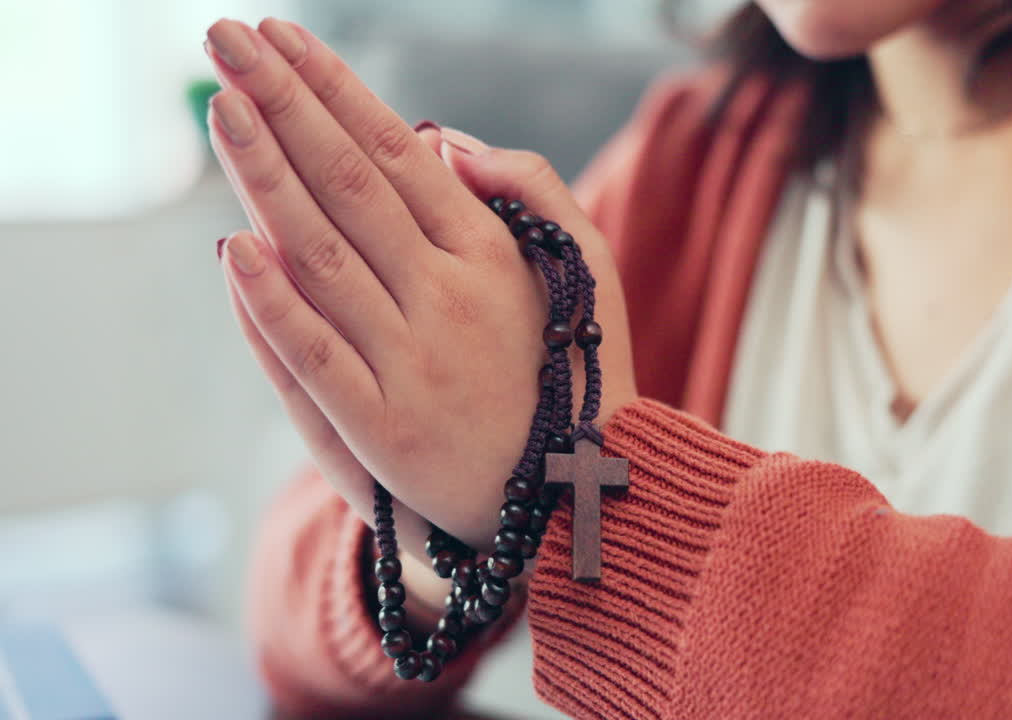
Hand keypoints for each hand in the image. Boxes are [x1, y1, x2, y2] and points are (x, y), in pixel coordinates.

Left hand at [204, 18, 636, 550]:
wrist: (575, 497)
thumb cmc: (571, 370)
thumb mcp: (585, 266)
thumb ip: (530, 190)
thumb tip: (443, 140)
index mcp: (491, 253)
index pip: (394, 153)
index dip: (332, 90)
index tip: (281, 38)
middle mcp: (449, 298)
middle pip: (347, 185)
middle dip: (281, 105)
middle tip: (226, 38)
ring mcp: (414, 364)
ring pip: (322, 256)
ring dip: (262, 177)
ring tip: (219, 108)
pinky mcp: (384, 430)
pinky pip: (317, 357)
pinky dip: (272, 303)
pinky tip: (232, 246)